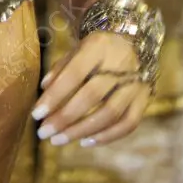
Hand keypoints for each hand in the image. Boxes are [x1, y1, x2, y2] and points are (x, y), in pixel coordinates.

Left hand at [31, 32, 149, 147]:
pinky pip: (128, 124)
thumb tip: (45, 90)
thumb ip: (62, 67)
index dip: (55, 96)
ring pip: (110, 114)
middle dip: (65, 117)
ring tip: (59, 139)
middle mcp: (120, 64)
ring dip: (82, 131)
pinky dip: (107, 136)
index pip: (74, 74)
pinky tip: (85, 141)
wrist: (133, 41)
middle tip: (44, 132)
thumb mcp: (78, 48)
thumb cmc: (98, 48)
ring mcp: (135, 83)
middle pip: (91, 96)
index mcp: (98, 46)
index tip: (36, 114)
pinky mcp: (145, 99)